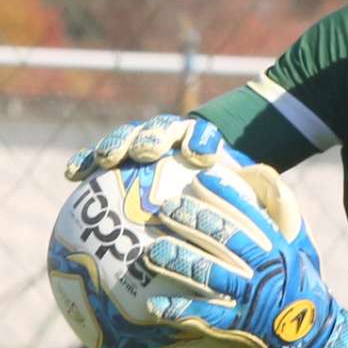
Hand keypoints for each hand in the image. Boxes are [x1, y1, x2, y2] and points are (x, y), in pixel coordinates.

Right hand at [64, 115, 242, 181]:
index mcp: (201, 143)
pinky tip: (72, 173)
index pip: (203, 135)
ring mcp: (141, 142)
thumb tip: (275, 216)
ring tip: (106, 159)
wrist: (192, 171)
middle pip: (161, 131)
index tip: (199, 154)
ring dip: (118, 144)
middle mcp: (170, 137)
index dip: (200, 140)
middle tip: (149, 152)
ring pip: (128, 137)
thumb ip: (251, 196)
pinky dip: (86, 160)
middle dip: (154, 138)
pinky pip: (99, 157)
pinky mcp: (119, 154)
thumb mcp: (240, 192)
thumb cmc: (216, 189)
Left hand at [141, 166, 347, 347]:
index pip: (249, 214)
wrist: (314, 338)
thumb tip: (265, 179)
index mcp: (278, 247)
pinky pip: (203, 316)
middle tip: (167, 209)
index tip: (201, 180)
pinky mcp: (238, 325)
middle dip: (193, 221)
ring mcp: (250, 298)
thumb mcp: (301, 248)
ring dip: (178, 261)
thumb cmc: (302, 287)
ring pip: (209, 274)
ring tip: (153, 251)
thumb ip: (283, 218)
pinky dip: (178, 310)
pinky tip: (154, 305)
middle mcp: (264, 269)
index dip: (223, 195)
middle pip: (224, 239)